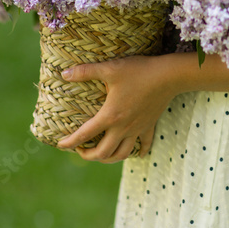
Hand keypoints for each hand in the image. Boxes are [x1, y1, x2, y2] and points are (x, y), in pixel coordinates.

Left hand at [55, 54, 176, 162]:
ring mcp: (137, 129)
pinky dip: (139, 151)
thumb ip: (85, 71)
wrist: (168, 76)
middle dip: (89, 155)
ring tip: (102, 154)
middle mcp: (123, 128)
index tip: (60, 145)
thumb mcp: (109, 68)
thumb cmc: (138, 71)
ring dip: (109, 158)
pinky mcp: (149, 125)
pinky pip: (144, 144)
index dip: (70, 142)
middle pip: (103, 153)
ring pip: (122, 154)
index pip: (85, 134)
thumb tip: (64, 73)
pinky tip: (137, 154)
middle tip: (80, 150)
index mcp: (110, 116)